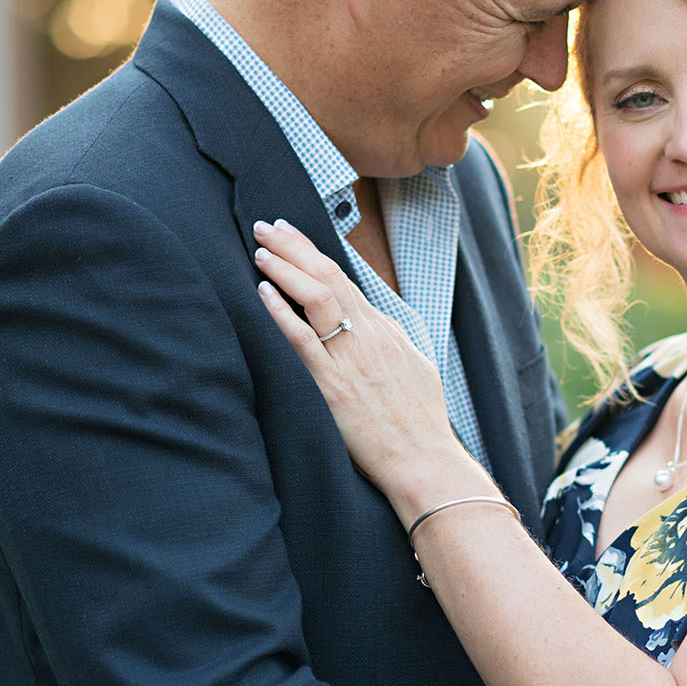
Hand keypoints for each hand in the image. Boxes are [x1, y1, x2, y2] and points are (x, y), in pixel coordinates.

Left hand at [254, 219, 480, 508]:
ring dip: (286, 267)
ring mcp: (352, 359)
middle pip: (330, 276)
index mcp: (387, 331)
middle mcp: (370, 336)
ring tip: (261, 248)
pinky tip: (263, 290)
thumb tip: (375, 326)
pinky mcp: (334, 386)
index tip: (292, 236)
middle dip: (296, 246)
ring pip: (318, 297)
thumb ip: (392, 344)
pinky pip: (304, 339)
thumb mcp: (415, 370)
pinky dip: (281, 311)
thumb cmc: (421, 424)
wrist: (425, 461)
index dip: (315, 254)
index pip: (345, 280)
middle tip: (268, 224)